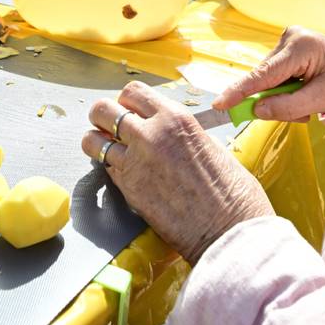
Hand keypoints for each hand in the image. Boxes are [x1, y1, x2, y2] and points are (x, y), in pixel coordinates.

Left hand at [82, 81, 272, 264]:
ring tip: (106, 148)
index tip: (130, 109)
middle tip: (108, 125)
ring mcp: (135, 162)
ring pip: (93, 140)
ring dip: (97, 142)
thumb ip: (180, 132)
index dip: (128, 100)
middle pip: (104, 109)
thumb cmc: (231, 192)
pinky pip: (105, 168)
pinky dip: (108, 167)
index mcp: (175, 118)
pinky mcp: (128, 190)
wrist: (231, 232)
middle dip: (102, 115)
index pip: (133, 92)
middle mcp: (151, 134)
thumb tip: (165, 130)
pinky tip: (121, 172)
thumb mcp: (209, 144)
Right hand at [212, 26, 324, 122]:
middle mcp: (290, 38)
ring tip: (311, 105)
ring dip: (284, 99)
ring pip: (271, 80)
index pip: (263, 75)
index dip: (239, 92)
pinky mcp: (294, 49)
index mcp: (299, 46)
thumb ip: (289, 106)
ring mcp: (291, 41)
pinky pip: (279, 76)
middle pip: (265, 79)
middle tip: (303, 117)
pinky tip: (307, 95)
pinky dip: (288, 92)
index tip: (219, 105)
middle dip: (276, 102)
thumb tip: (257, 112)